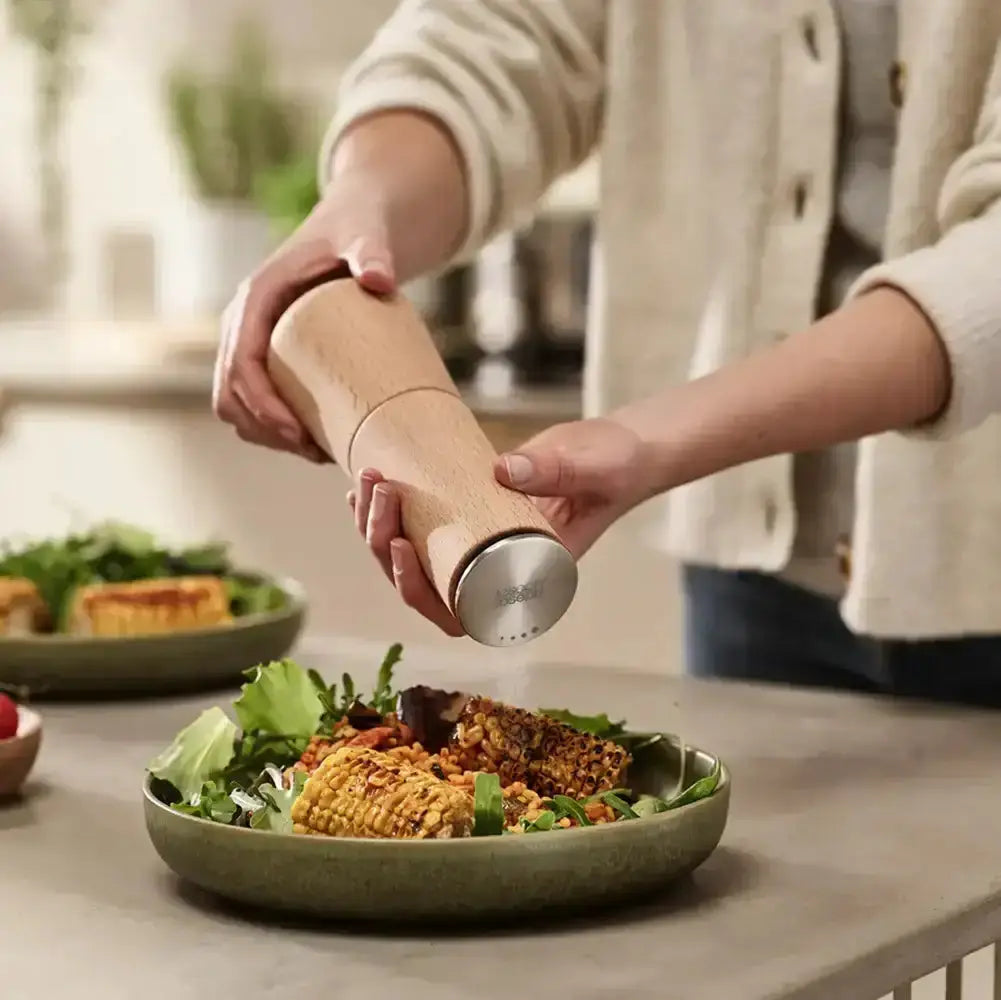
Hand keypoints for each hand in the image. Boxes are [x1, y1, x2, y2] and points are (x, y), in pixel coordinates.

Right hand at [213, 174, 395, 462]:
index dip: (261, 406)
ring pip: (237, 405)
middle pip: (230, 394)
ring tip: (318, 452)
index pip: (240, 363)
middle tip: (315, 453)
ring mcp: (252, 340)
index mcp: (256, 298)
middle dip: (265, 430)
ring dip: (267, 435)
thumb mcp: (366, 237)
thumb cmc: (359, 231)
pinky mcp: (269, 355)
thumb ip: (373, 253)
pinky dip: (273, 428)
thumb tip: (379, 281)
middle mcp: (243, 322)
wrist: (355, 226)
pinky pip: (255, 401)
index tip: (297, 436)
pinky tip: (313, 441)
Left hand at [347, 417, 653, 634]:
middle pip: (420, 584)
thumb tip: (504, 472)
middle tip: (379, 491)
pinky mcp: (467, 516)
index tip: (402, 546)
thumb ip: (557, 470)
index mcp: (521, 586)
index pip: (456, 613)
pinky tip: (365, 489)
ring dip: (377, 525)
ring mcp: (476, 546)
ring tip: (368, 482)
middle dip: (385, 541)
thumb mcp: (590, 470)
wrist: (622, 449)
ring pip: (411, 557)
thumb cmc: (615, 470)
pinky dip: (388, 513)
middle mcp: (492, 574)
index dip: (416, 589)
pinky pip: (418, 527)